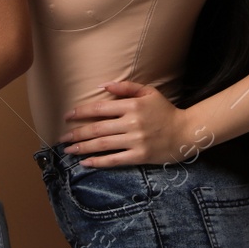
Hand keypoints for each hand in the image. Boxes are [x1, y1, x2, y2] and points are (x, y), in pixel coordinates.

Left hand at [60, 81, 195, 167]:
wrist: (186, 132)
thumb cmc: (165, 111)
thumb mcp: (148, 92)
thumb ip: (126, 87)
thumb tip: (102, 85)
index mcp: (132, 106)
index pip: (100, 108)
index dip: (81, 112)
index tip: (67, 116)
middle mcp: (132, 123)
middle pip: (97, 128)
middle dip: (77, 133)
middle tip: (62, 138)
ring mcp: (136, 141)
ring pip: (103, 144)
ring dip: (82, 148)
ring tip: (68, 150)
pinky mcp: (140, 156)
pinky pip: (115, 160)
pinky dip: (98, 162)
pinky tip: (85, 162)